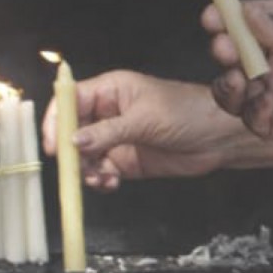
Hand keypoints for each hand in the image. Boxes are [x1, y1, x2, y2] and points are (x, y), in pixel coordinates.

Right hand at [41, 70, 255, 189]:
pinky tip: (110, 183)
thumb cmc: (187, 112)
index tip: (53, 144)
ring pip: (83, 155)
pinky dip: (99, 180)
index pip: (71, 100)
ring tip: (99, 177)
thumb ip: (107, 132)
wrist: (219, 137)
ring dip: (85, 169)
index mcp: (111, 90)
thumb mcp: (145, 119)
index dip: (57, 120)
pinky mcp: (125, 161)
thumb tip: (72, 142)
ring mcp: (116, 138)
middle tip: (74, 168)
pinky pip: (100, 172)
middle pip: (72, 130)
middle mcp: (108, 113)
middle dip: (69, 151)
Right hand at [205, 0, 272, 140]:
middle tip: (224, 47)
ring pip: (239, 94)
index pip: (242, 23)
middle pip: (234, 59)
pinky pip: (261, 121)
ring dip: (230, 87)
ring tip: (238, 77)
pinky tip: (263, 98)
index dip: (224, 19)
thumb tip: (250, 19)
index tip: (212, 17)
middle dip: (224, 53)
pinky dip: (254, 112)